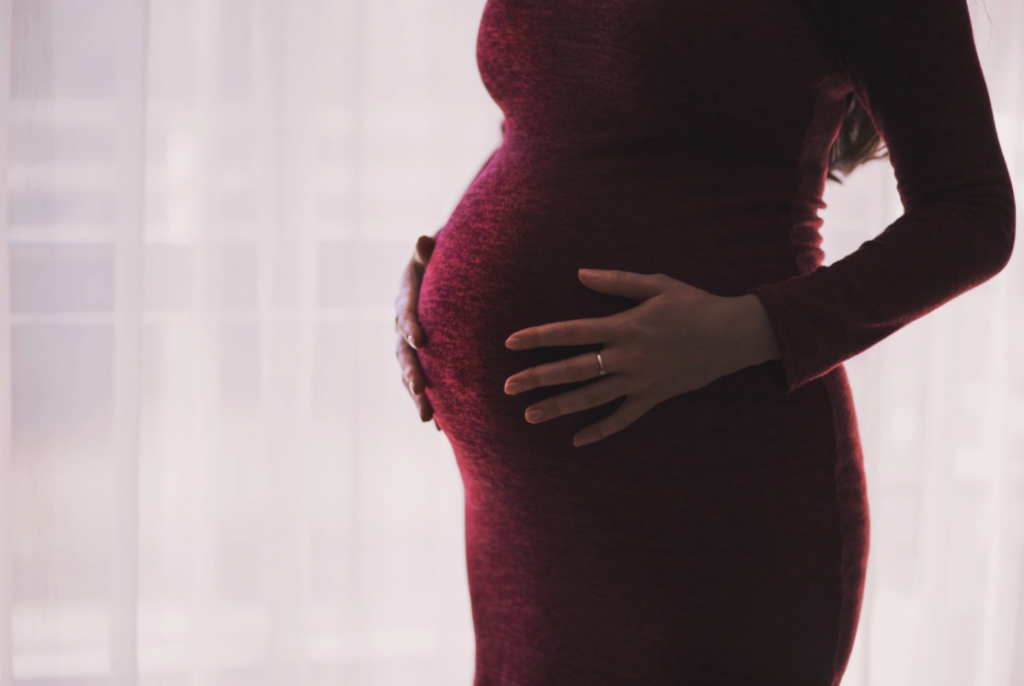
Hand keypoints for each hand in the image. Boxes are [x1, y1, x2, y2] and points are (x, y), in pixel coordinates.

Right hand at [394, 234, 441, 430]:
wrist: (439, 277)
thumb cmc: (439, 262)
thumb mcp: (433, 253)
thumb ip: (428, 251)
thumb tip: (423, 239)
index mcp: (405, 300)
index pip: (404, 313)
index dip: (409, 326)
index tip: (419, 339)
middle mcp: (402, 327)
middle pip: (403, 353)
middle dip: (411, 372)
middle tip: (420, 389)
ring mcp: (409, 347)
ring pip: (409, 374)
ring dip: (417, 397)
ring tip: (428, 418)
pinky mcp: (421, 360)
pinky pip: (423, 384)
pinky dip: (430, 403)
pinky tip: (441, 427)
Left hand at [503, 269, 777, 446]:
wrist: (734, 335)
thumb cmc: (694, 304)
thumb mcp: (656, 284)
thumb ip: (615, 282)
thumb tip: (579, 273)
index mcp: (624, 326)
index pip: (570, 332)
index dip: (539, 337)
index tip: (511, 343)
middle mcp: (627, 357)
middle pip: (573, 370)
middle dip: (538, 378)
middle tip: (507, 387)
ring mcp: (640, 381)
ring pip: (592, 398)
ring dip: (559, 407)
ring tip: (530, 415)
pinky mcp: (654, 397)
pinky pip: (623, 419)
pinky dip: (601, 430)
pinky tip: (578, 441)